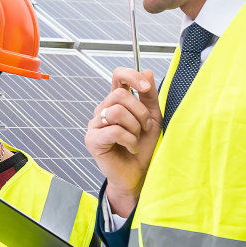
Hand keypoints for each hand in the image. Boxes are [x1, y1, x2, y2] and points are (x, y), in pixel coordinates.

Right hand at [84, 67, 161, 215]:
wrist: (138, 174)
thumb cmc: (144, 147)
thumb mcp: (152, 118)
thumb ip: (149, 96)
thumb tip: (146, 72)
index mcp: (117, 102)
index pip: (118, 76)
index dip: (131, 76)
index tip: (146, 88)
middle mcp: (103, 110)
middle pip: (119, 94)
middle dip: (139, 112)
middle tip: (145, 128)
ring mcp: (95, 124)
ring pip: (116, 111)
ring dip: (134, 127)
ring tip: (136, 139)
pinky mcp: (92, 140)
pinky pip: (114, 130)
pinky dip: (129, 140)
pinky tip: (131, 148)